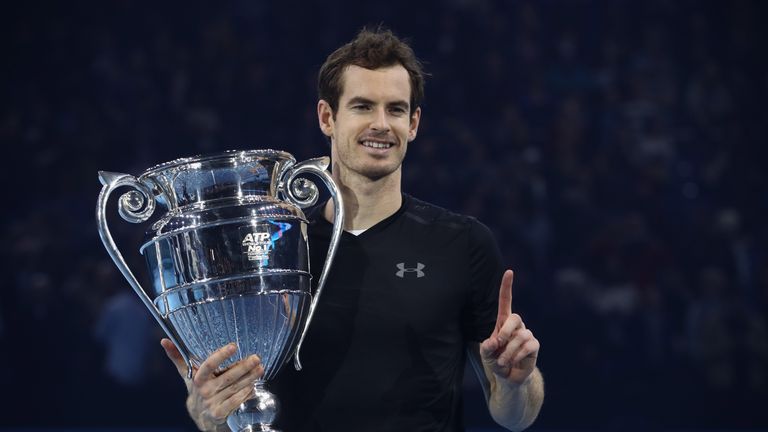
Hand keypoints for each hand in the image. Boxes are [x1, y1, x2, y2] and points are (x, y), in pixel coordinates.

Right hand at [161, 339, 263, 430]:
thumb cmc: (198, 389)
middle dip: (243, 367)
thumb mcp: (187, 374)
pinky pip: (235, 402)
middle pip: (227, 377)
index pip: (208, 365)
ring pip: (234, 389)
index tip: (234, 346)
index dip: (220, 356)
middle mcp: (205, 391)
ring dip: (249, 378)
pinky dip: (246, 394)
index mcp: (197, 379)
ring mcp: (213, 403)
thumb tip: (164, 340)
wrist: (200, 417)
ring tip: (260, 369)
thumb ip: (178, 357)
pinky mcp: (220, 413)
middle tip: (256, 358)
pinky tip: (254, 386)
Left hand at [479, 270, 539, 385]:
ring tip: (502, 362)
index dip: (507, 287)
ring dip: (508, 352)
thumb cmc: (495, 361)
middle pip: (515, 317)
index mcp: (503, 322)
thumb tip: (493, 341)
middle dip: (505, 331)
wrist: (508, 377)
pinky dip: (516, 356)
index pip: (506, 301)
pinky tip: (512, 363)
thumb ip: (486, 348)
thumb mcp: (486, 354)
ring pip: (520, 336)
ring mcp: (527, 335)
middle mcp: (516, 326)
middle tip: (497, 345)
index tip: (509, 272)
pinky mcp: (534, 346)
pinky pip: (527, 347)